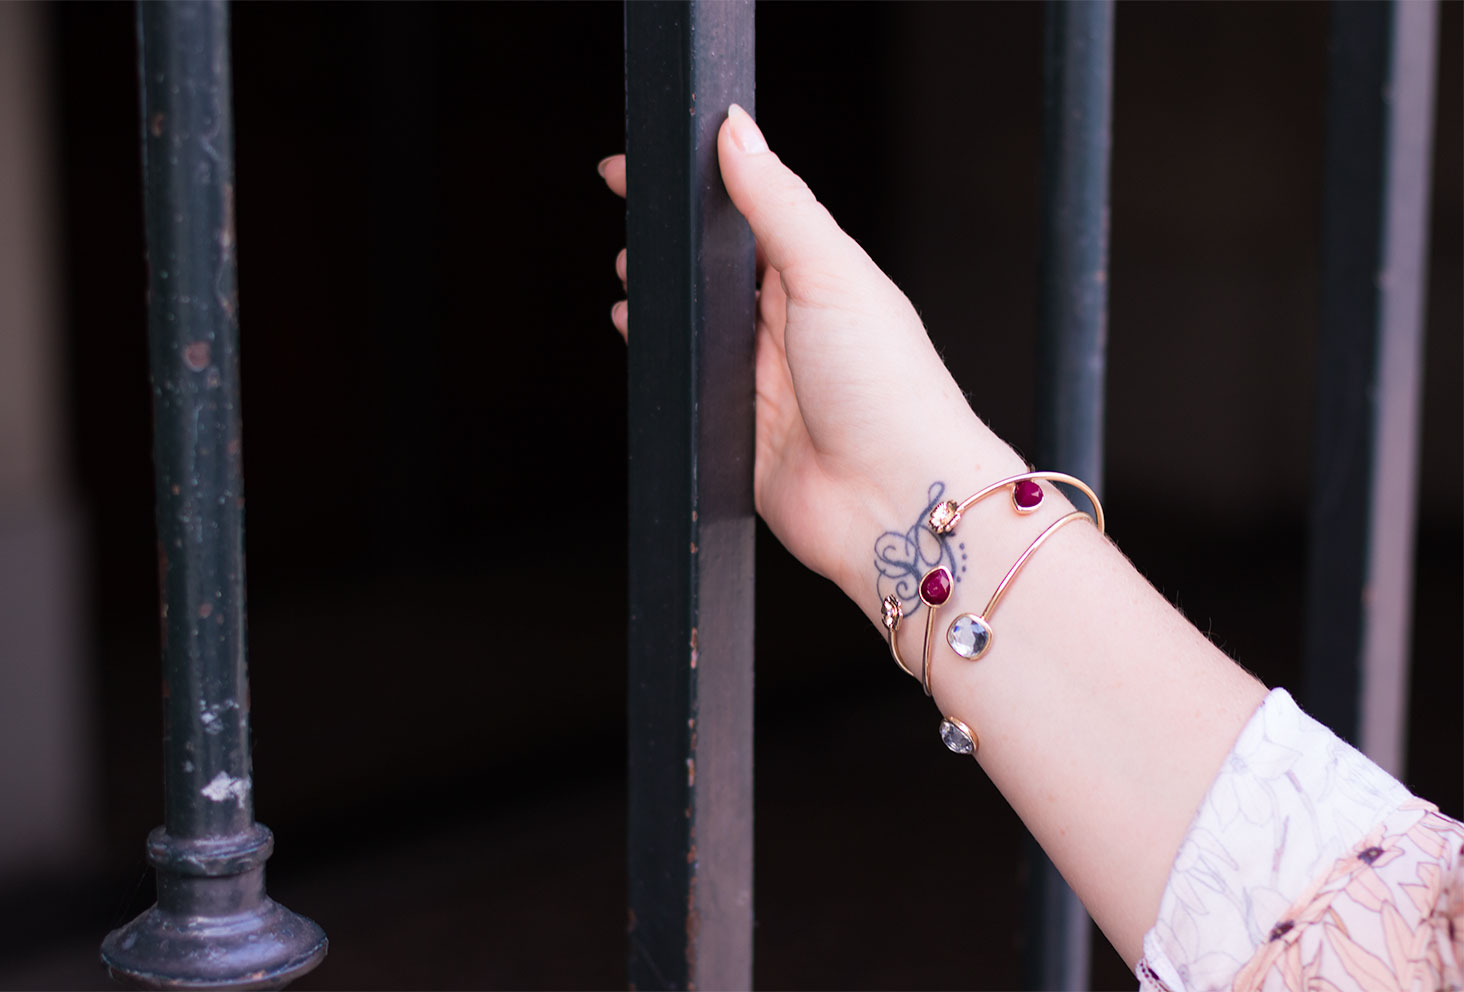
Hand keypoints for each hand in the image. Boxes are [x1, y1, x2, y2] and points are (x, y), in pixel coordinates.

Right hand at [602, 106, 1023, 607]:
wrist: (895, 503)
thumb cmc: (889, 389)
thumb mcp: (832, 273)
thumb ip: (778, 203)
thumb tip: (736, 130)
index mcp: (822, 277)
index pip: (752, 215)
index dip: (703, 186)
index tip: (649, 165)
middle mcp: (793, 326)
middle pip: (720, 271)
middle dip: (677, 245)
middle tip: (633, 218)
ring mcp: (765, 380)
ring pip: (699, 328)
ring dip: (666, 302)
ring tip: (631, 272)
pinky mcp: (740, 432)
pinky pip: (689, 388)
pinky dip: (662, 363)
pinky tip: (642, 340)